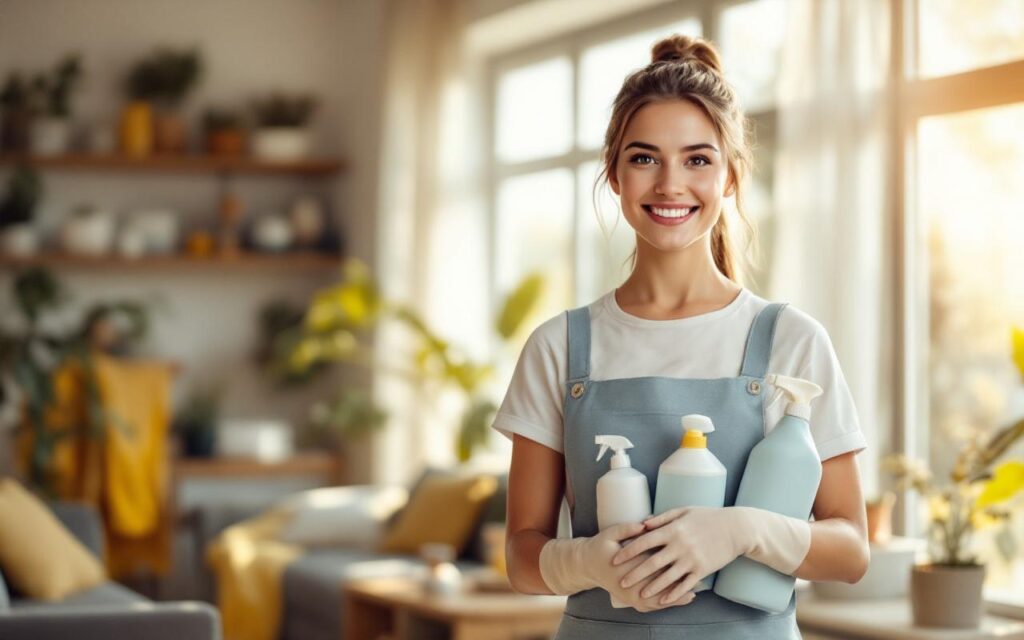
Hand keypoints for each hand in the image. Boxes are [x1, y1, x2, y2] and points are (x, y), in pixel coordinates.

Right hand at [580, 522, 695, 611]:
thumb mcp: (610, 533)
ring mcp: (630, 596)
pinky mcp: (633, 602)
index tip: (686, 553)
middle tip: (697, 573)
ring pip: (658, 598)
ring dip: (677, 595)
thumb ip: (627, 529)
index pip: (651, 563)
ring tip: (694, 590)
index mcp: (624, 565)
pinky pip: (654, 605)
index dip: (670, 559)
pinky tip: (684, 598)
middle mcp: (628, 584)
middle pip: (658, 583)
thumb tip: (645, 525)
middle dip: (678, 579)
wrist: (588, 567)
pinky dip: (670, 603)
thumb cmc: (601, 547)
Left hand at [611, 506, 748, 604]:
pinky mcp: (702, 570)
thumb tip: (642, 524)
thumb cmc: (707, 516)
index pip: (645, 541)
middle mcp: (680, 545)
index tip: (616, 558)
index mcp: (673, 529)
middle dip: (635, 573)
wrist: (735, 528)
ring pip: (667, 577)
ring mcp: (691, 559)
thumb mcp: (683, 511)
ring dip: (651, 586)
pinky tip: (663, 599)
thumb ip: (662, 518)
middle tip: (621, 581)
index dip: (629, 551)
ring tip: (639, 593)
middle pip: (652, 562)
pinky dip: (673, 593)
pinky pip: (685, 584)